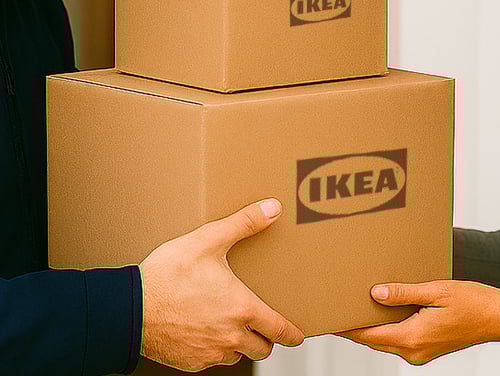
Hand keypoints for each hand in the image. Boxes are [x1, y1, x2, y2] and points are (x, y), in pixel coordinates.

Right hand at [140, 198, 303, 370]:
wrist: (131, 308)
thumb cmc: (169, 273)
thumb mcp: (208, 240)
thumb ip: (244, 223)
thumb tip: (273, 208)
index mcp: (242, 308)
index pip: (279, 330)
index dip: (292, 334)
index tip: (298, 335)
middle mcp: (231, 336)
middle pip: (263, 348)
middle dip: (266, 337)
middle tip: (262, 323)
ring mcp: (211, 352)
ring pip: (238, 355)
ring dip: (240, 343)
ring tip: (231, 322)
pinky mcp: (191, 362)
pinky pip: (213, 360)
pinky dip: (215, 348)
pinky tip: (205, 328)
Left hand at [341, 280, 499, 364]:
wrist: (499, 318)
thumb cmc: (472, 302)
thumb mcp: (435, 291)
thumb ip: (403, 293)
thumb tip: (375, 294)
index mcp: (413, 338)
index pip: (369, 335)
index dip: (347, 327)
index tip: (329, 319)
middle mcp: (414, 351)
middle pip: (374, 339)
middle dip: (354, 327)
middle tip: (335, 309)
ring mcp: (420, 353)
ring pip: (385, 340)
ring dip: (370, 326)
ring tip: (353, 306)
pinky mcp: (427, 348)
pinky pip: (399, 339)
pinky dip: (386, 327)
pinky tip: (381, 310)